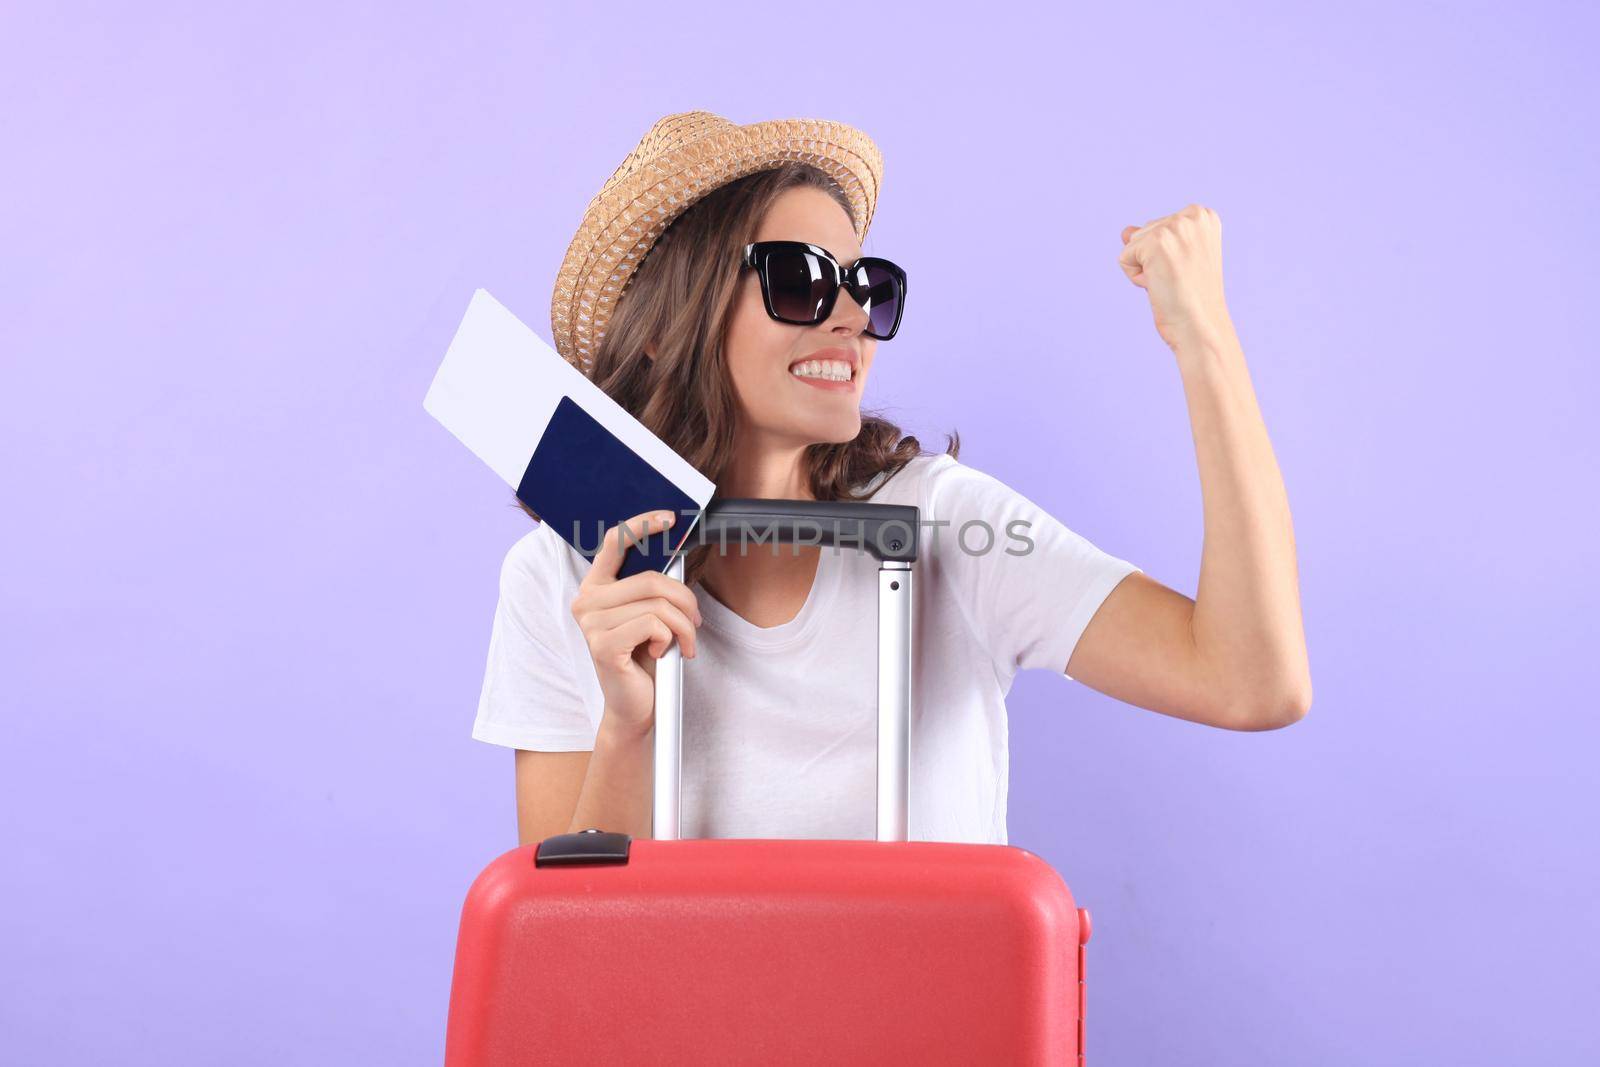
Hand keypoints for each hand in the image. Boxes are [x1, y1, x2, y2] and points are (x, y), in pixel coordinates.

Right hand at [569, 510, 701, 735]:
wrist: (634, 707)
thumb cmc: (643, 660)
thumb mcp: (649, 616)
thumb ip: (652, 589)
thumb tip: (678, 560)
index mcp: (596, 587)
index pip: (615, 542)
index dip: (643, 524)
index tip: (670, 518)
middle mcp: (587, 601)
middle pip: (653, 579)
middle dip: (686, 602)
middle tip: (696, 624)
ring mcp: (591, 623)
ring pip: (658, 605)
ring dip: (684, 627)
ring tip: (684, 644)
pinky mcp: (602, 644)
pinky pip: (654, 625)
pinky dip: (670, 640)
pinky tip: (660, 654)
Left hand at [1118, 203, 1232, 350]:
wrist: (1199, 325)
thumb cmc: (1191, 298)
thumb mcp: (1174, 260)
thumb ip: (1152, 240)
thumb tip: (1126, 231)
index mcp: (1203, 216)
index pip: (1159, 228)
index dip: (1165, 255)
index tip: (1185, 271)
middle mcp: (1193, 215)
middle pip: (1144, 233)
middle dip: (1153, 261)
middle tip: (1177, 280)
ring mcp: (1174, 227)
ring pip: (1132, 245)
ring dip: (1144, 269)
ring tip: (1170, 282)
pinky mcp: (1156, 242)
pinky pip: (1124, 258)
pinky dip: (1135, 278)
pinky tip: (1159, 285)